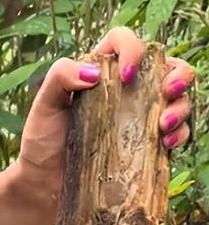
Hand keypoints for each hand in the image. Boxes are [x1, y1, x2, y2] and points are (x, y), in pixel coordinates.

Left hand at [18, 27, 193, 197]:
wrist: (44, 182)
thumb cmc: (42, 140)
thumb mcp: (44, 105)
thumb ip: (60, 77)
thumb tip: (94, 73)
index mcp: (100, 71)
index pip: (123, 41)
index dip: (132, 48)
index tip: (127, 75)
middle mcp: (125, 89)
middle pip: (165, 66)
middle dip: (178, 74)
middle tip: (168, 91)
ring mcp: (139, 116)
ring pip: (177, 98)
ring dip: (181, 107)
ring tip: (164, 125)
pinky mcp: (147, 143)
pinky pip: (176, 132)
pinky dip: (179, 134)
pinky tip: (166, 143)